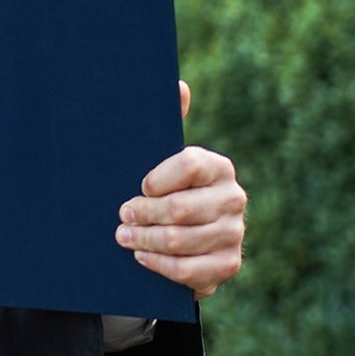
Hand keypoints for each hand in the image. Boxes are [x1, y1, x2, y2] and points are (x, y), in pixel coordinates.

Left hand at [115, 81, 245, 299]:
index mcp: (218, 167)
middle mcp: (233, 198)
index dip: (157, 178)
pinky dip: (159, 265)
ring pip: (180, 240)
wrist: (182, 240)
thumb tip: (178, 85)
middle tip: (121, 216)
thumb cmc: (164, 191)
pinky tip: (142, 257)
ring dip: (144, 240)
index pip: (188, 164)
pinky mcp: (227, 265)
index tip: (138, 186)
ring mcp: (233, 234)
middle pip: (180, 208)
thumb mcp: (161, 159)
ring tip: (123, 237)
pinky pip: (188, 270)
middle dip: (142, 214)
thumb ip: (168, 123)